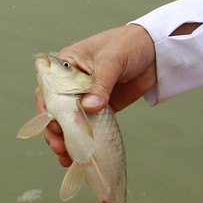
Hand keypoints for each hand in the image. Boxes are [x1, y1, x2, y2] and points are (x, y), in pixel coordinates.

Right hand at [42, 24, 156, 165]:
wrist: (155, 50)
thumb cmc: (128, 44)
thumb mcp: (112, 61)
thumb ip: (101, 85)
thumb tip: (89, 108)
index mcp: (67, 64)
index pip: (48, 88)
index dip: (47, 108)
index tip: (53, 125)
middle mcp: (72, 82)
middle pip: (55, 109)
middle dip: (55, 130)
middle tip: (60, 147)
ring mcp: (86, 96)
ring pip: (70, 121)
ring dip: (67, 140)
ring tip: (67, 158)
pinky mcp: (101, 108)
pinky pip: (88, 126)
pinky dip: (84, 140)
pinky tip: (80, 155)